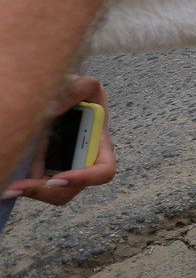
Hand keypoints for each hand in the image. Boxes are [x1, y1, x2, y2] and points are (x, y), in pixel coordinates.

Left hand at [5, 76, 116, 205]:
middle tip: (17, 187)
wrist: (56, 98)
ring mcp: (63, 169)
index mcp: (99, 146)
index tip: (57, 178)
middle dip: (42, 191)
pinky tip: (10, 176)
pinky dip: (22, 183)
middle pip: (69, 191)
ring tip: (12, 177)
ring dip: (28, 186)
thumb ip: (79, 88)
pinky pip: (34, 184)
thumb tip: (56, 108)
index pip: (103, 172)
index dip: (84, 179)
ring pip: (48, 192)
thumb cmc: (78, 93)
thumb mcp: (85, 85)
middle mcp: (83, 163)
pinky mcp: (44, 171)